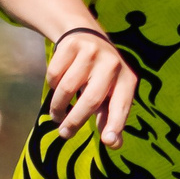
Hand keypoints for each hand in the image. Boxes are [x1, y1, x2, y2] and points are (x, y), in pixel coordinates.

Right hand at [45, 30, 138, 149]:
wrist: (85, 34)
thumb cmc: (100, 75)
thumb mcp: (110, 93)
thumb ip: (111, 118)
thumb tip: (114, 144)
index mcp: (127, 79)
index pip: (122, 105)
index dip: (115, 124)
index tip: (107, 141)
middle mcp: (112, 64)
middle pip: (91, 99)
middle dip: (75, 121)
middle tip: (64, 134)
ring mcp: (91, 52)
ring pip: (67, 88)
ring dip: (58, 106)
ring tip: (56, 115)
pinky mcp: (71, 45)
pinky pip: (54, 75)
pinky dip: (52, 85)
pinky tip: (57, 86)